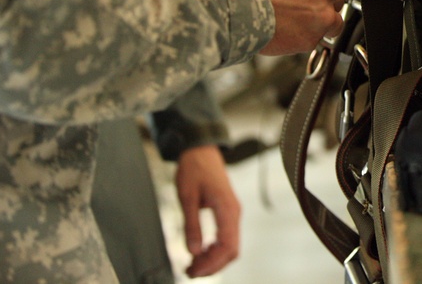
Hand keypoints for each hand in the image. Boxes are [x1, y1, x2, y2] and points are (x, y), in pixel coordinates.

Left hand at [175, 146, 239, 277]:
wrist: (201, 150)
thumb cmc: (194, 169)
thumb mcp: (187, 198)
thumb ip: (191, 225)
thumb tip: (193, 252)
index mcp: (227, 209)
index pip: (227, 246)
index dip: (211, 263)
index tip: (192, 270)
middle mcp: (234, 213)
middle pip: (231, 250)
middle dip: (212, 265)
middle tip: (190, 271)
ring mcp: (233, 212)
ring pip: (230, 246)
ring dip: (214, 259)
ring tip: (193, 264)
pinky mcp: (228, 212)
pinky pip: (227, 237)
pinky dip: (215, 249)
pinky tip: (200, 251)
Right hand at [231, 0, 360, 54]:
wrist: (232, 4)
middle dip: (326, 0)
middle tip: (301, 2)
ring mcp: (323, 11)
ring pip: (334, 20)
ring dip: (320, 20)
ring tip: (293, 16)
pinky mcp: (313, 35)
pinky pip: (320, 38)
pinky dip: (308, 36)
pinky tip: (289, 27)